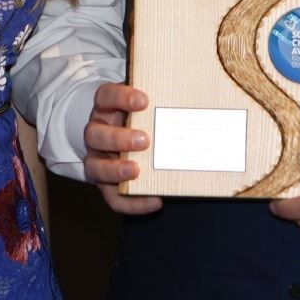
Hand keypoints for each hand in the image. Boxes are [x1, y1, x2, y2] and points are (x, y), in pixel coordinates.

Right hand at [82, 83, 162, 214]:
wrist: (127, 139)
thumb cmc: (144, 119)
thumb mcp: (149, 106)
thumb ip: (165, 104)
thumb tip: (205, 101)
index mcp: (107, 108)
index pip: (105, 96)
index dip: (120, 97)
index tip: (143, 101)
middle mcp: (98, 132)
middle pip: (95, 134)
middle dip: (118, 138)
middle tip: (145, 140)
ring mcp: (98, 159)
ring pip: (95, 166)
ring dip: (116, 170)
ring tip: (136, 171)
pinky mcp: (105, 184)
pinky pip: (113, 198)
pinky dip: (132, 203)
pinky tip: (155, 201)